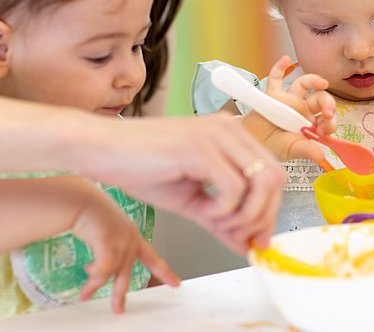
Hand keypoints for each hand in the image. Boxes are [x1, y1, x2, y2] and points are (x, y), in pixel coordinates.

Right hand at [70, 180, 179, 313]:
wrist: (85, 200)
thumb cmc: (95, 212)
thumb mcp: (111, 229)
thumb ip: (111, 246)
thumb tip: (102, 263)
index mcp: (135, 239)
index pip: (154, 259)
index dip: (166, 273)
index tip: (176, 283)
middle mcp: (130, 243)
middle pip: (126, 275)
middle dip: (119, 295)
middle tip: (119, 310)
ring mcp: (121, 244)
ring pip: (111, 275)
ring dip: (94, 286)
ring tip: (85, 295)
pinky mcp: (109, 246)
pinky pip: (102, 271)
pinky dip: (92, 275)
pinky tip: (87, 272)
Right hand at [79, 113, 286, 253]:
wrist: (98, 150)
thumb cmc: (138, 167)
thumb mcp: (190, 200)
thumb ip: (222, 220)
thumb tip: (247, 245)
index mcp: (230, 133)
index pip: (273, 172)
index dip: (270, 210)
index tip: (257, 239)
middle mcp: (229, 128)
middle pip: (275, 178)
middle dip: (263, 216)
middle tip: (240, 238)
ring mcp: (216, 135)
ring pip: (261, 182)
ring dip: (245, 215)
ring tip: (217, 223)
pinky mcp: (200, 148)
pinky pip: (233, 189)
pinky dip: (222, 211)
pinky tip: (201, 211)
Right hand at [243, 56, 337, 162]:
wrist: (251, 142)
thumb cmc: (273, 146)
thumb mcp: (290, 150)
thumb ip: (305, 151)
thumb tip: (321, 156)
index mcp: (311, 123)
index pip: (327, 117)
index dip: (330, 121)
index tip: (325, 130)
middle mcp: (302, 109)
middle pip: (320, 98)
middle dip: (327, 103)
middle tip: (327, 113)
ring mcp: (288, 100)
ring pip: (303, 84)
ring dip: (313, 80)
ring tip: (322, 83)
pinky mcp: (272, 94)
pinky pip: (276, 78)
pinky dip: (279, 67)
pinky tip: (285, 60)